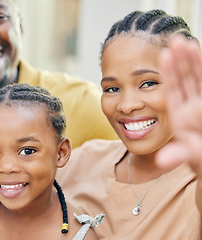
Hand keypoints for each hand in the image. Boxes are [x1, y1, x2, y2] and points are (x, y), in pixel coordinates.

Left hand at [156, 36, 201, 177]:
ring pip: (198, 79)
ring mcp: (200, 105)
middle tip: (176, 40)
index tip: (165, 54)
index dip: (171, 72)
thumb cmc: (198, 158)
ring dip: (194, 61)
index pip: (175, 88)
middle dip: (182, 60)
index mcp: (180, 115)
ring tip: (188, 42)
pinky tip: (200, 55)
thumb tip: (162, 161)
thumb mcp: (189, 155)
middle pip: (187, 79)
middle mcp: (191, 107)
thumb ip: (177, 155)